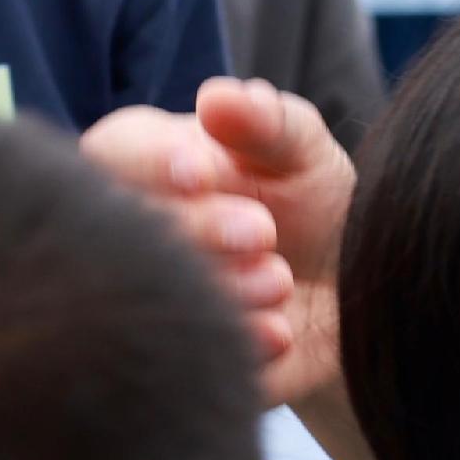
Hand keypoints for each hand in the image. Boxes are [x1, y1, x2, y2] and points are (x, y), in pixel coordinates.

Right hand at [83, 79, 355, 399]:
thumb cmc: (307, 199)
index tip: (202, 173)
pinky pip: (180, 363)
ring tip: (280, 280)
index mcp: (141, 162)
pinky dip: (233, 345)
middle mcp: (125, 231)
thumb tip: (218, 97)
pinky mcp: (170, 361)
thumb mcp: (301, 150)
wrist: (347, 289)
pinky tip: (279, 332)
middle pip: (121, 231)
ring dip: (215, 289)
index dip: (150, 165)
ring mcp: (140, 299)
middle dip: (193, 230)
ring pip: (144, 300)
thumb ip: (267, 121)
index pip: (112, 154)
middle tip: (262, 231)